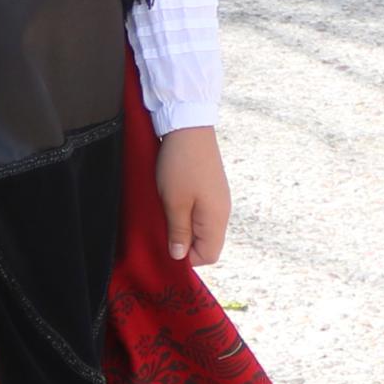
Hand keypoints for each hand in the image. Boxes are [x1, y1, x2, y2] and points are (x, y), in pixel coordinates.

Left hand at [155, 124, 231, 266]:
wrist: (188, 126)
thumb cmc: (180, 165)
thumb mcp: (174, 202)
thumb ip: (178, 232)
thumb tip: (180, 257)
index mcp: (216, 219)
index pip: (208, 256)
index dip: (186, 258)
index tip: (165, 245)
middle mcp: (222, 212)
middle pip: (206, 243)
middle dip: (183, 243)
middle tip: (161, 230)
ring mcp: (217, 199)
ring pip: (201, 227)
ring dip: (182, 226)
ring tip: (164, 214)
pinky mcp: (210, 188)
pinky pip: (200, 212)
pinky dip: (185, 213)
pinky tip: (171, 202)